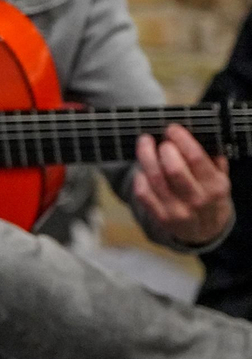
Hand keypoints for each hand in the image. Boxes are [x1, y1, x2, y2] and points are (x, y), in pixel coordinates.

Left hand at [132, 124, 232, 246]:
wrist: (205, 230)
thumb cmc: (210, 196)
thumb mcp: (219, 179)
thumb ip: (213, 160)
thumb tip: (201, 136)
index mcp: (216, 186)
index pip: (196, 158)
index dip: (181, 140)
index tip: (171, 128)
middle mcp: (198, 200)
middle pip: (173, 169)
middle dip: (162, 149)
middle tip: (157, 139)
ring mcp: (178, 211)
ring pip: (155, 179)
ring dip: (146, 156)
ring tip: (144, 143)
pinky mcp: (160, 218)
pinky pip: (143, 193)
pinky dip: (139, 177)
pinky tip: (141, 168)